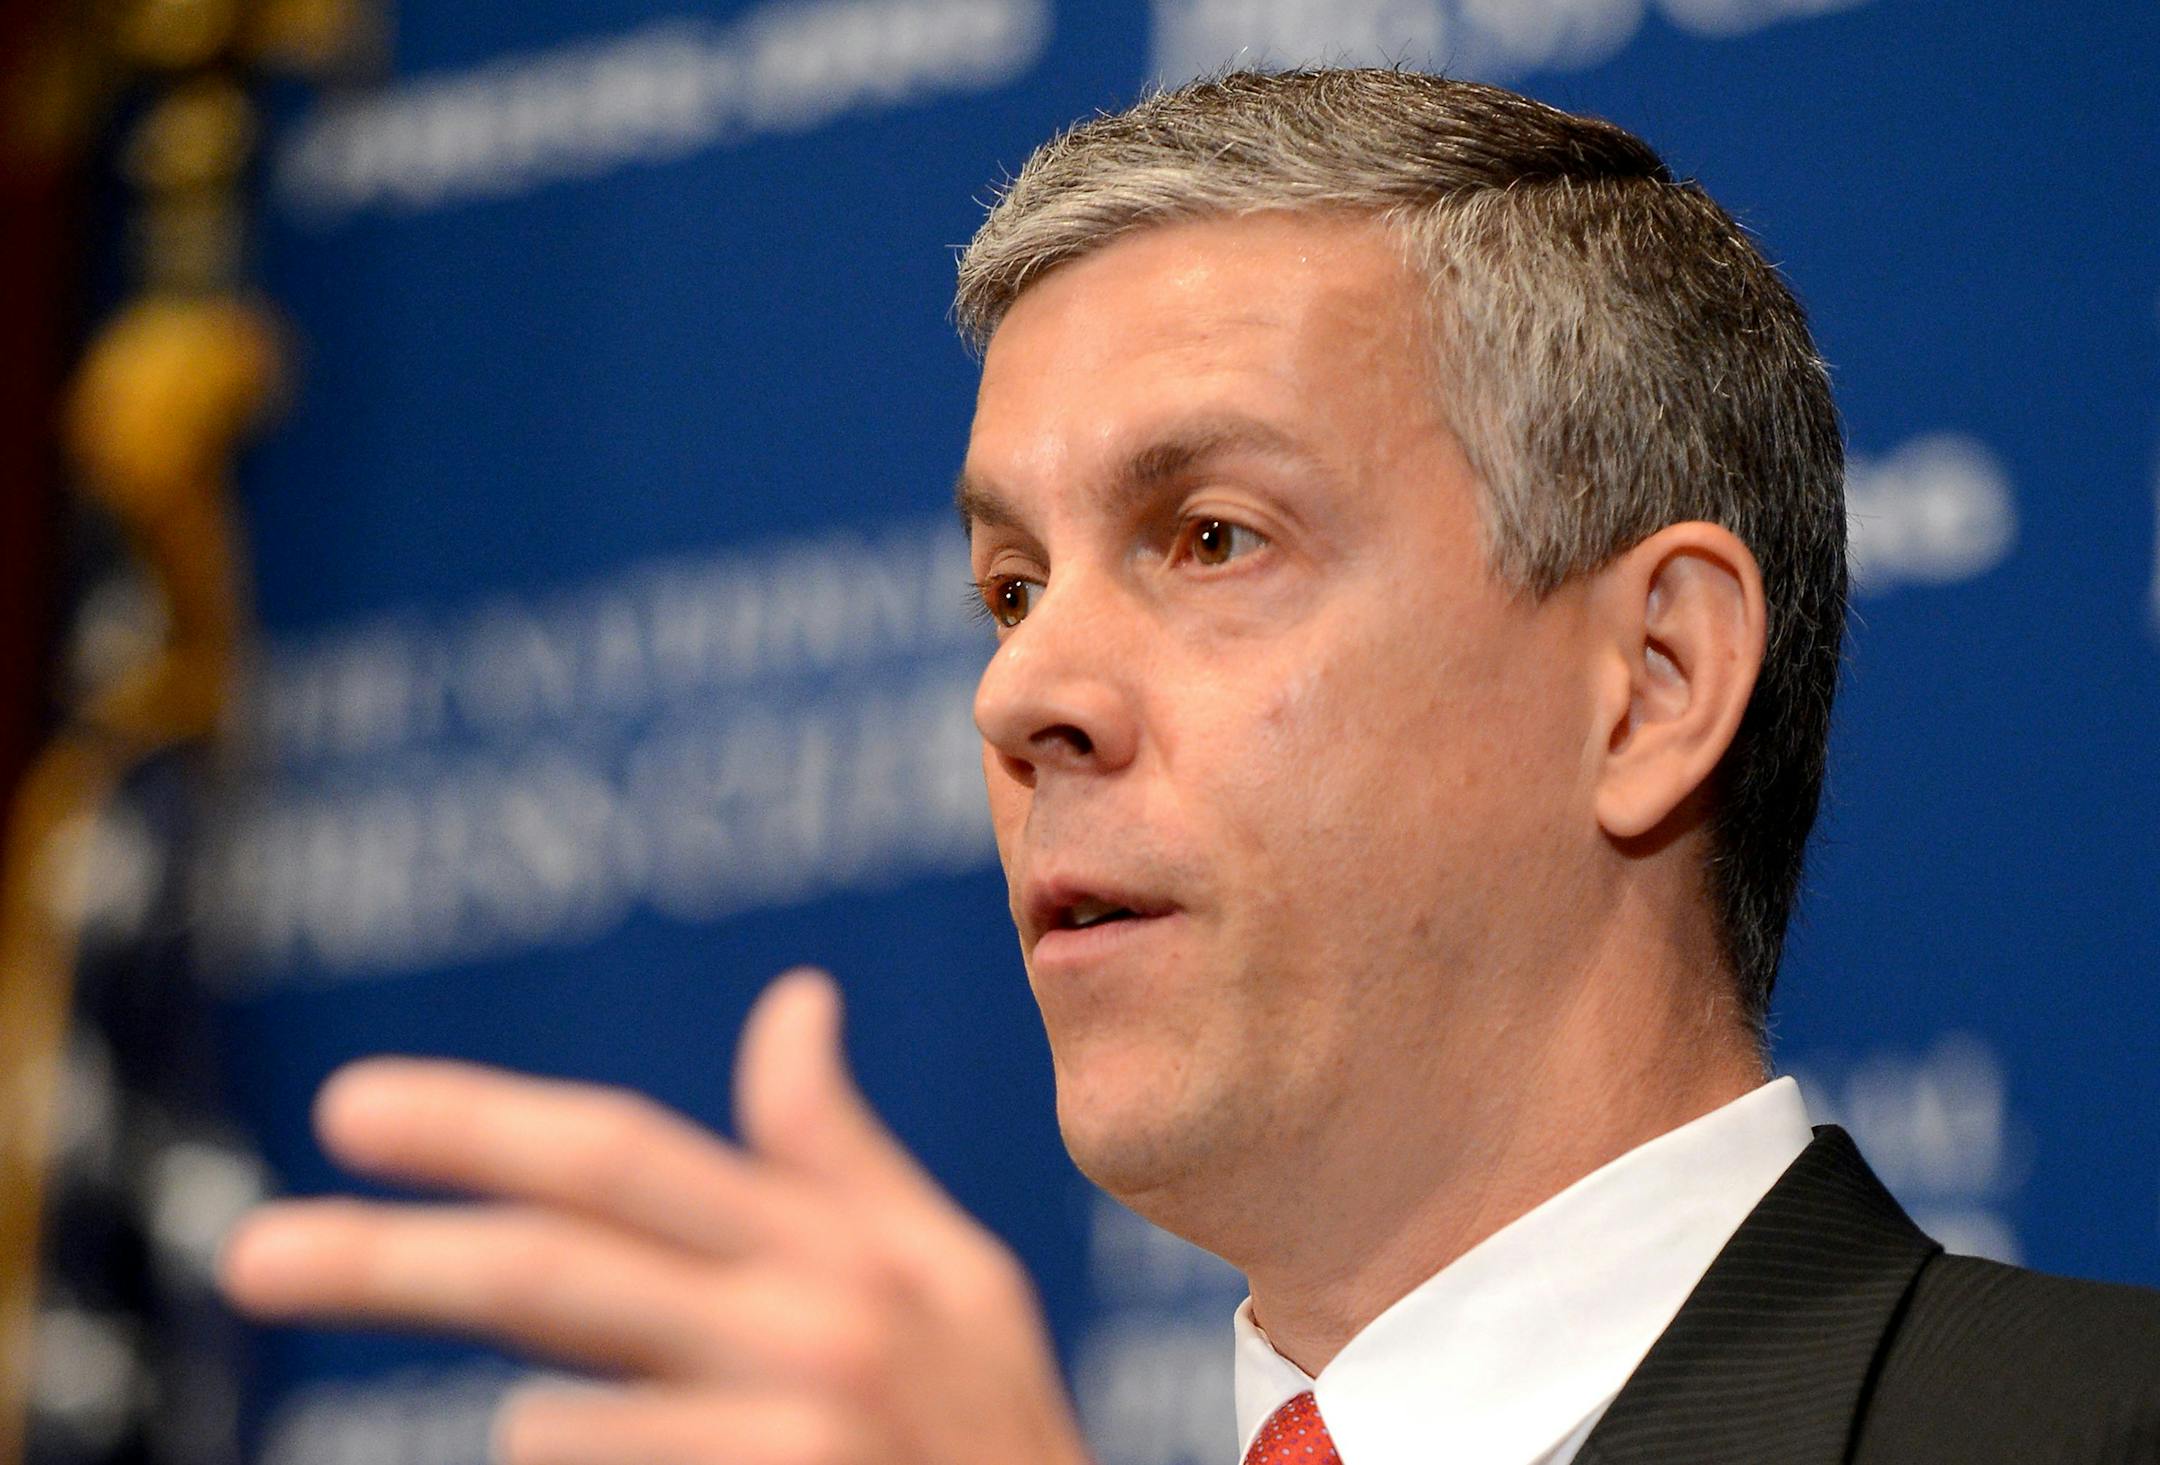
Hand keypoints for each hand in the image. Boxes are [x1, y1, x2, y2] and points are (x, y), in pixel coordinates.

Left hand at [218, 969, 1093, 1464]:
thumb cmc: (993, 1433)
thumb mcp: (949, 1278)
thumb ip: (841, 1155)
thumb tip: (792, 1003)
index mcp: (845, 1243)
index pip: (631, 1157)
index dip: (483, 1124)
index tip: (351, 1110)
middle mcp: (818, 1322)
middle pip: (555, 1269)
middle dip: (389, 1254)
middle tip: (251, 1253)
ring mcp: (799, 1431)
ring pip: (560, 1409)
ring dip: (525, 1428)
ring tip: (552, 1432)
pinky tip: (577, 1452)